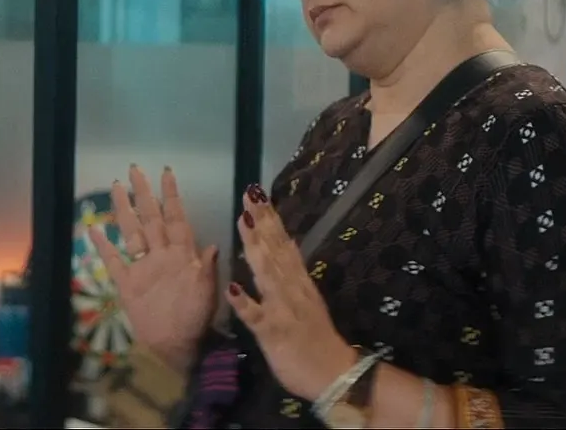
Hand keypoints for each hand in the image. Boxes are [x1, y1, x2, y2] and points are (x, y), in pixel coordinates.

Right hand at [88, 164, 219, 371]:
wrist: (179, 346)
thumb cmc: (197, 318)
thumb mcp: (207, 293)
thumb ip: (207, 269)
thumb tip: (212, 246)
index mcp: (182, 254)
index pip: (176, 218)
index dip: (171, 196)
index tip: (166, 172)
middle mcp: (161, 254)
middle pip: (150, 217)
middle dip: (143, 193)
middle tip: (135, 169)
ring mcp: (143, 267)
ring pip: (131, 232)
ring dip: (124, 210)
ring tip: (115, 187)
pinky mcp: (128, 284)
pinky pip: (114, 261)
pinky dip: (104, 246)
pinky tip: (94, 229)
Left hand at [226, 186, 356, 401]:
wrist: (334, 374)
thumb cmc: (315, 337)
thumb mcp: (307, 296)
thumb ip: (295, 270)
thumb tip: (286, 239)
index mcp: (297, 281)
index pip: (282, 243)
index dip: (269, 218)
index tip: (256, 192)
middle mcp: (291, 288)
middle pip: (274, 250)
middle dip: (261, 222)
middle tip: (248, 193)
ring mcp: (282, 309)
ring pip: (267, 274)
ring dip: (254, 248)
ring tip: (242, 222)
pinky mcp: (273, 332)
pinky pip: (256, 316)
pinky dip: (245, 302)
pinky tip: (232, 287)